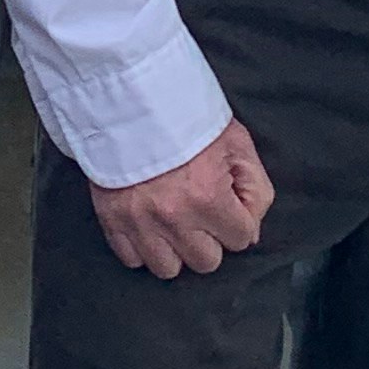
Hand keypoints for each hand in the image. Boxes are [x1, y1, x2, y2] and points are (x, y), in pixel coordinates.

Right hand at [90, 122, 275, 278]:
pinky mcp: (112, 220)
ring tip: (174, 223)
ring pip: (168, 269)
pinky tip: (149, 226)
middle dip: (210, 240)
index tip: (227, 204)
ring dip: (176, 250)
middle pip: (206, 262)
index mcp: (208, 197)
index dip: (238, 221)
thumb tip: (251, 232)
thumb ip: (256, 190)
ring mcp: (139, 222)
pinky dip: (142, 248)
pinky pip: (132, 259)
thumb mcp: (237, 143)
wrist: (131, 98)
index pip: (240, 240)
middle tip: (201, 213)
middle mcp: (173, 217)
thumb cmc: (186, 117)